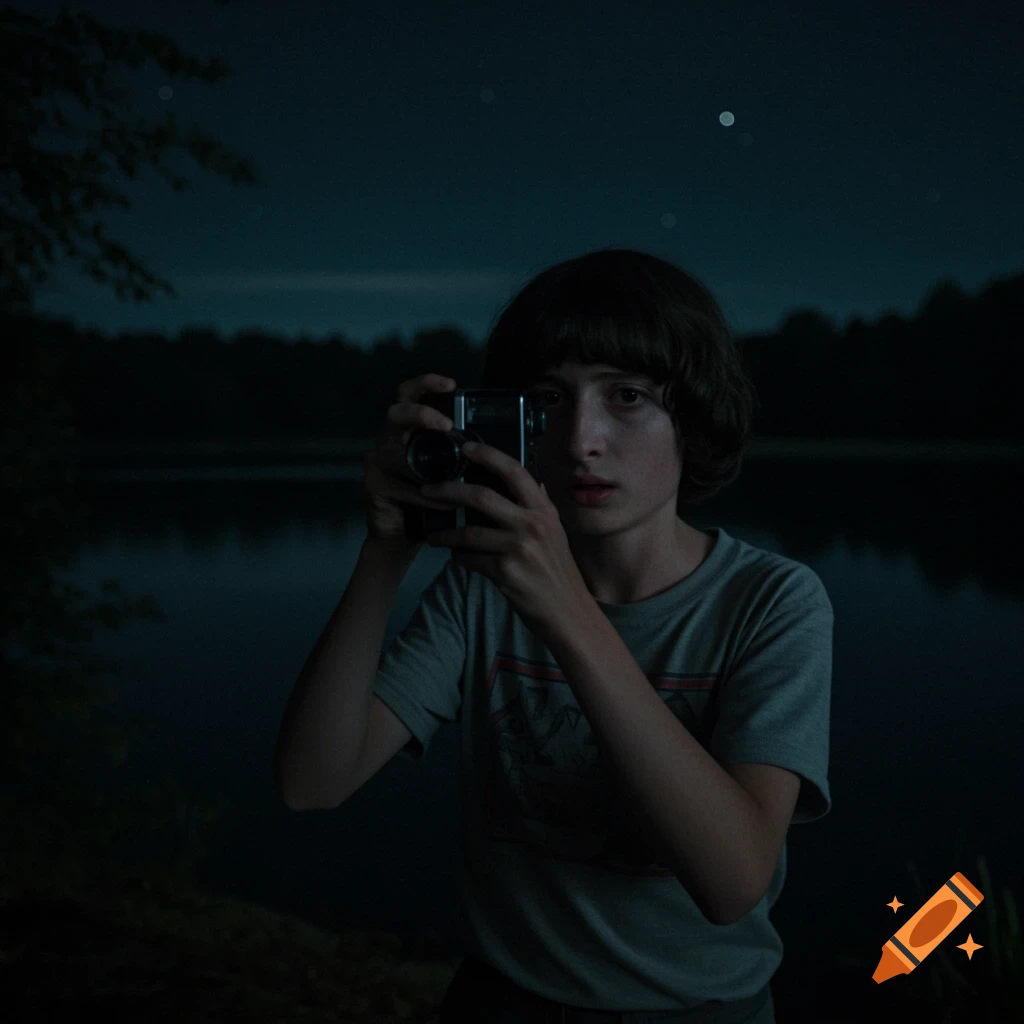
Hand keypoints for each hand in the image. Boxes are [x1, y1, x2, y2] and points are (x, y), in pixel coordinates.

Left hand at [420, 442, 592, 642]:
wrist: (568, 611)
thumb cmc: (557, 570)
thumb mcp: (555, 532)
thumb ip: (537, 507)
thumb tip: (526, 481)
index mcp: (543, 510)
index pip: (515, 471)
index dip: (488, 455)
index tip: (466, 447)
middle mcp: (533, 524)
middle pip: (481, 496)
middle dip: (448, 491)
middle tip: (427, 491)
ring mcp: (519, 548)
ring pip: (468, 532)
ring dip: (445, 534)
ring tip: (434, 535)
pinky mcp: (506, 572)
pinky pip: (469, 559)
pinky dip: (458, 557)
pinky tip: (455, 557)